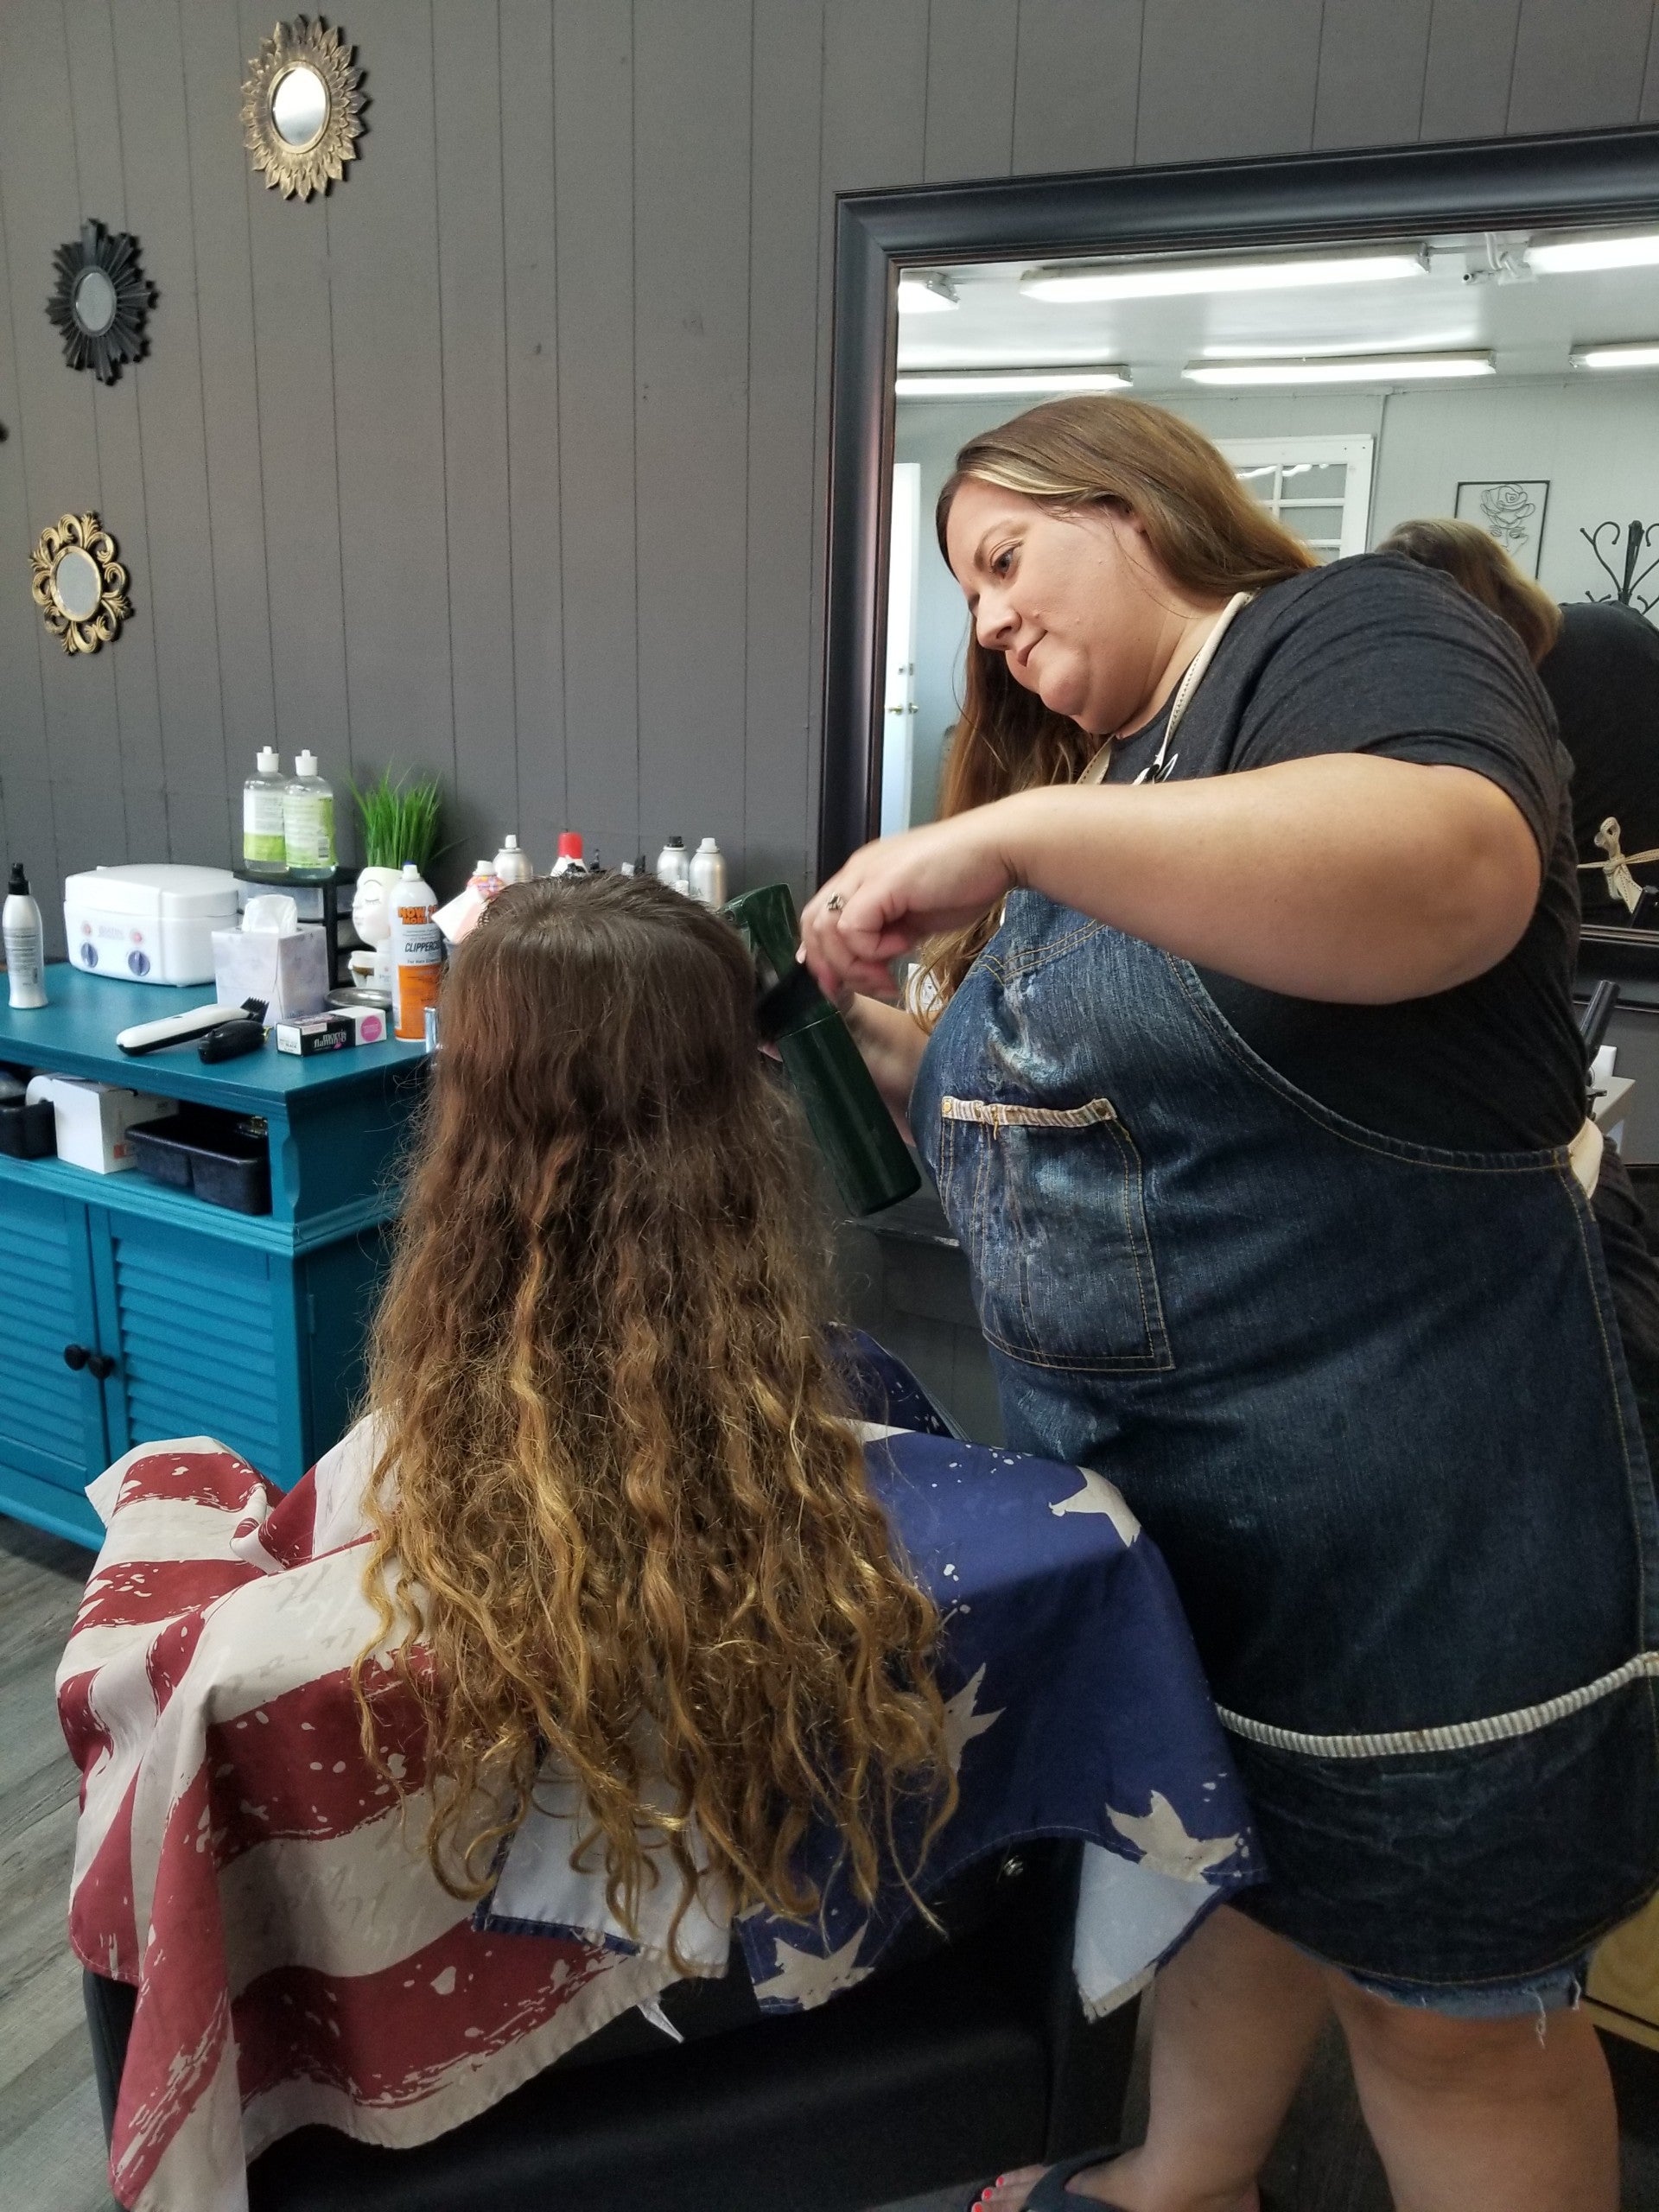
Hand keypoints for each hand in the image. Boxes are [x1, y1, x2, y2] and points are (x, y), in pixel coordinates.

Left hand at [799, 806, 1019, 997]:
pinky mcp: (882, 883)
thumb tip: (864, 965)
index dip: (823, 958)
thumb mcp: (914, 918)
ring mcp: (866, 875)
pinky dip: (873, 950)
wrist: (998, 850)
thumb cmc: (966, 881)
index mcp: (861, 880)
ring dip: (855, 966)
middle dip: (832, 967)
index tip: (845, 988)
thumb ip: (884, 936)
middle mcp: (856, 874)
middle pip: (813, 925)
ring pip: (828, 930)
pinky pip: (854, 928)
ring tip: (887, 978)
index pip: (818, 920)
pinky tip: (904, 949)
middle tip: (865, 988)